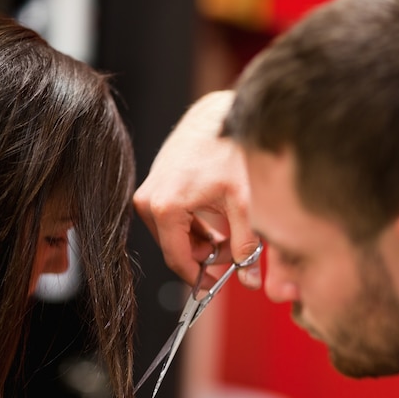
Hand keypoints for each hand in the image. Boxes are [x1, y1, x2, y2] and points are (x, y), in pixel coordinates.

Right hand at [133, 90, 261, 289]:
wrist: (217, 113)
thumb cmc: (230, 150)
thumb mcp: (244, 204)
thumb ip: (247, 246)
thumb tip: (249, 280)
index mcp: (166, 207)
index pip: (178, 259)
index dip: (199, 277)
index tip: (217, 285)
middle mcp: (150, 201)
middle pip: (175, 248)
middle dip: (204, 258)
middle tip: (233, 257)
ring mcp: (149, 192)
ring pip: (174, 236)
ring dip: (201, 243)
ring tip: (229, 238)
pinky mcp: (155, 186)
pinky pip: (171, 220)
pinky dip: (193, 228)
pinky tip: (216, 223)